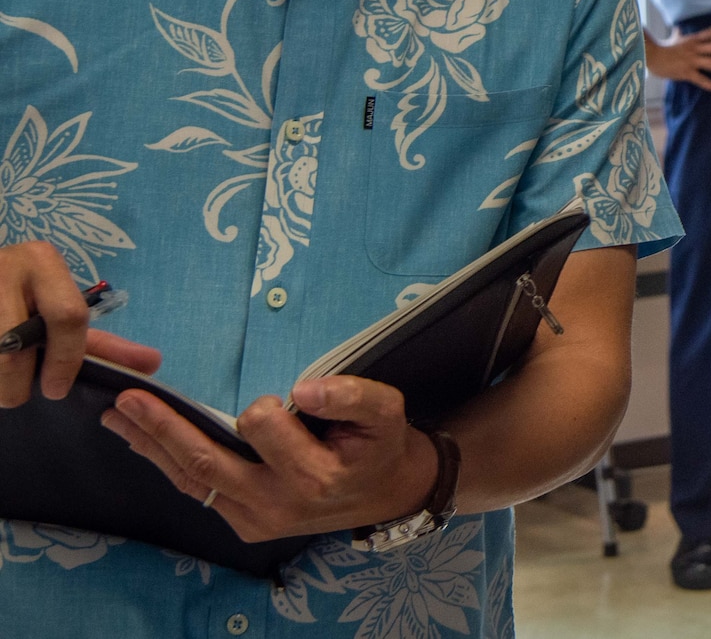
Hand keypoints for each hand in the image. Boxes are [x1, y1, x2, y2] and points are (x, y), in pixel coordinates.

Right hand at [0, 241, 161, 405]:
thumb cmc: (23, 297)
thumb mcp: (59, 313)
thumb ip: (101, 343)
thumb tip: (153, 365)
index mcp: (43, 261)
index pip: (67, 316)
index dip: (66, 360)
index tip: (57, 390)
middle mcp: (6, 266)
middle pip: (15, 344)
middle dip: (18, 381)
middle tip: (20, 396)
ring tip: (3, 387)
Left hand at [101, 374, 438, 541]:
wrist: (387, 494)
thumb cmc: (381, 446)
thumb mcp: (386, 412)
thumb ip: (352, 396)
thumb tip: (303, 390)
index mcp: (314, 476)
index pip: (264, 429)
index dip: (265, 406)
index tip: (282, 397)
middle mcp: (277, 504)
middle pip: (208, 463)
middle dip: (164, 428)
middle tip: (129, 399)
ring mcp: (255, 520)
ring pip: (194, 480)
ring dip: (153, 446)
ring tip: (118, 417)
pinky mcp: (244, 525)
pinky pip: (201, 491)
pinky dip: (169, 464)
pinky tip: (146, 441)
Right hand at [644, 26, 710, 90]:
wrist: (651, 56)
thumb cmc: (664, 48)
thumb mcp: (675, 37)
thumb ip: (681, 33)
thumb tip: (680, 27)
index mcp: (693, 39)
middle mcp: (694, 48)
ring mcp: (690, 60)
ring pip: (710, 63)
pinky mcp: (685, 72)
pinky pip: (699, 78)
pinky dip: (709, 83)